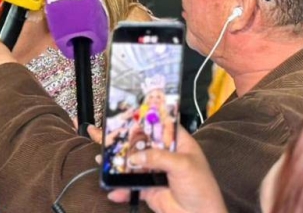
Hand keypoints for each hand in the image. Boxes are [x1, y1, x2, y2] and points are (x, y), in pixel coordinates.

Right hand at [107, 127, 226, 212]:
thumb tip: (135, 157)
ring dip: (117, 162)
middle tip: (103, 132)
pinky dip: (121, 188)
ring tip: (101, 157)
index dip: (143, 119)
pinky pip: (131, 186)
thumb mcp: (183, 166)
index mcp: (178, 144)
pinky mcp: (149, 188)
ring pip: (133, 164)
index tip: (125, 113)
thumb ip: (158, 158)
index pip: (159, 125)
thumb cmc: (201, 188)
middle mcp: (165, 155)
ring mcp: (155, 172)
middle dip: (122, 139)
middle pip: (141, 143)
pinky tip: (112, 189)